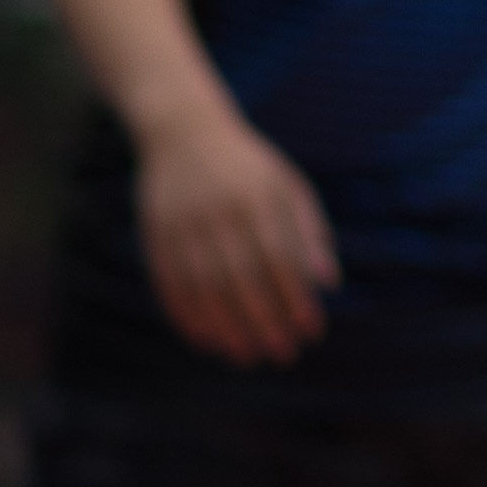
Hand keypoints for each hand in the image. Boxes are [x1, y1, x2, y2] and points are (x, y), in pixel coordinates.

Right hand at [138, 101, 340, 365]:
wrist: (184, 130)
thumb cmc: (248, 165)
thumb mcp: (287, 185)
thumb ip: (309, 231)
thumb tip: (329, 282)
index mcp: (260, 197)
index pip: (282, 259)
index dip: (297, 298)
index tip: (312, 331)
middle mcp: (221, 211)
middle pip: (244, 279)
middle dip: (265, 322)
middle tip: (282, 355)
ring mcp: (185, 224)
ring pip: (206, 288)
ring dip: (227, 327)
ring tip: (246, 356)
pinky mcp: (156, 234)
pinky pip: (171, 284)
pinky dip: (187, 316)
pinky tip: (205, 339)